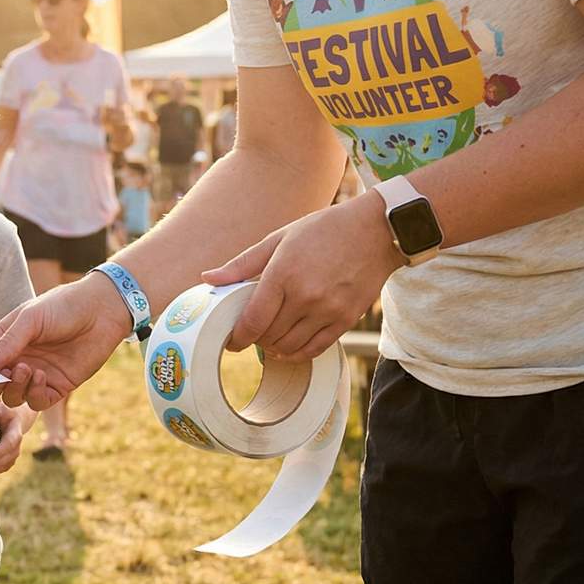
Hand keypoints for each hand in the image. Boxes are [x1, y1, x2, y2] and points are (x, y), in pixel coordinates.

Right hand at [0, 274, 135, 410]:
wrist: (102, 311)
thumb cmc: (63, 306)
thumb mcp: (30, 318)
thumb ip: (7, 343)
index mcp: (6, 341)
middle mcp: (18, 360)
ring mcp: (37, 375)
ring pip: (13, 397)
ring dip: (14, 388)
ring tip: (25, 369)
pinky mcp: (57, 386)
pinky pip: (37, 401)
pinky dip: (34, 393)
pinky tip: (41, 376)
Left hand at [202, 191, 401, 360]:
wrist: (376, 230)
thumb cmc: (323, 230)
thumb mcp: (279, 238)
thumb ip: (242, 264)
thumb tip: (207, 279)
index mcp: (283, 274)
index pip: (252, 320)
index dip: (237, 337)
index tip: (231, 340)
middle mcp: (306, 296)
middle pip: (269, 336)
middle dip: (255, 339)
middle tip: (251, 332)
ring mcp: (329, 310)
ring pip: (290, 347)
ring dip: (274, 348)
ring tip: (270, 337)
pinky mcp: (347, 319)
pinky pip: (315, 349)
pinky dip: (297, 353)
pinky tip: (289, 347)